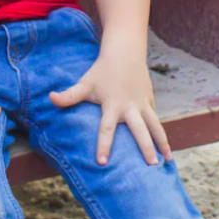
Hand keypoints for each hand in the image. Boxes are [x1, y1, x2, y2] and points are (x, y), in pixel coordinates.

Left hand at [49, 53, 171, 166]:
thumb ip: (69, 95)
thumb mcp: (84, 84)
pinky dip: (160, 132)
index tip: (101, 162)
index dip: (103, 145)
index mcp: (112, 105)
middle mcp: (130, 107)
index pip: (106, 129)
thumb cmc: (101, 71)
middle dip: (146, 148)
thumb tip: (50, 98)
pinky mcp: (150, 100)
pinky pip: (155, 118)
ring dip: (162, 143)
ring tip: (167, 160)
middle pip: (140, 131)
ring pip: (155, 126)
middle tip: (151, 165)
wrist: (125, 53)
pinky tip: (163, 146)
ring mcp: (143, 104)